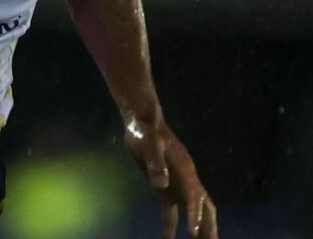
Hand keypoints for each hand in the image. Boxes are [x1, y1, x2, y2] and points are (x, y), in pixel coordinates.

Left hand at [125, 117, 217, 237]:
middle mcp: (187, 182)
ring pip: (192, 214)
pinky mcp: (165, 191)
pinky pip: (171, 214)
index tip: (193, 231)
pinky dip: (170, 228)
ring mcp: (178, 188)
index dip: (195, 213)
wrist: (142, 124)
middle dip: (209, 227)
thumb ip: (154, 161)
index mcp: (185, 171)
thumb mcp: (148, 142)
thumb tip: (161, 183)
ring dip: (197, 231)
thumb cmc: (146, 131)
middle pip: (205, 208)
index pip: (195, 196)